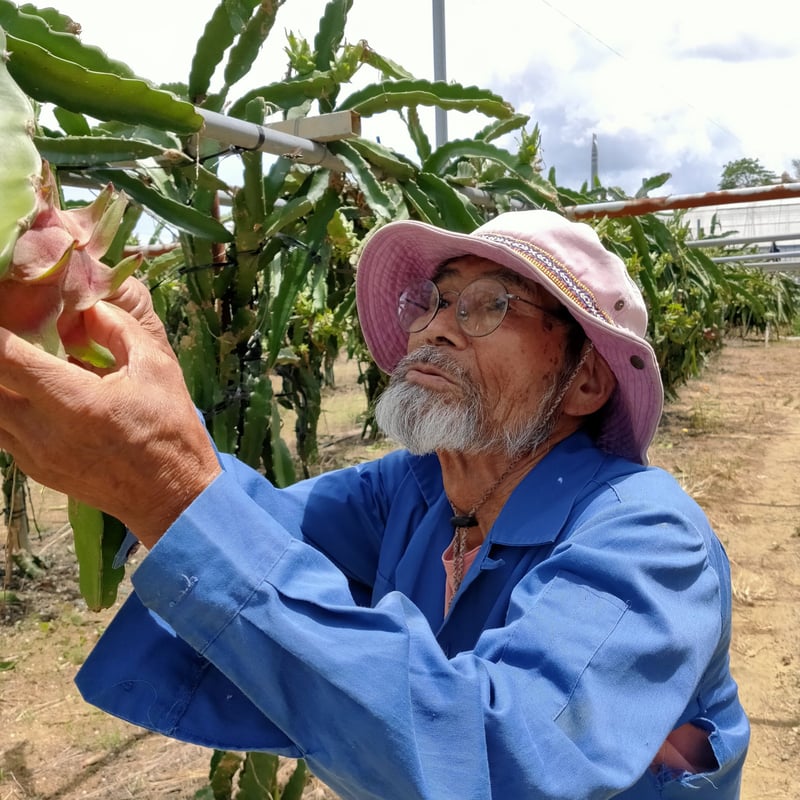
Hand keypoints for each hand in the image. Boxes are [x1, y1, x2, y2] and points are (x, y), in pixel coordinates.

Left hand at [0, 290, 220, 547]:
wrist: (172, 496)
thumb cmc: (170, 429)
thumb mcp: (156, 368)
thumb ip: (118, 329)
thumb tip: (87, 305)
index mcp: (76, 402)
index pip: (6, 357)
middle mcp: (44, 431)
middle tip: (8, 334)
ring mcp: (34, 455)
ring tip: (15, 363)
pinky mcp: (33, 469)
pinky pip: (1, 431)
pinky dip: (4, 406)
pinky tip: (25, 391)